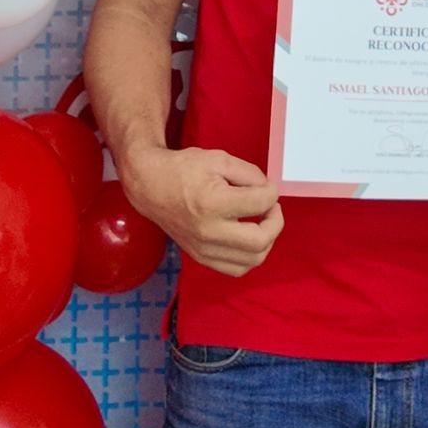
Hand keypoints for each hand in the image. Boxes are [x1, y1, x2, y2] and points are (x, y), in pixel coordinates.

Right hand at [120, 144, 283, 276]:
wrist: (151, 186)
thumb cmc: (184, 169)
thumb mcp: (220, 159)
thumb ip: (250, 173)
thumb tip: (269, 190)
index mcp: (212, 203)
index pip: (261, 204)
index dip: (272, 192)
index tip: (268, 186)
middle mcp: (207, 231)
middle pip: (260, 241)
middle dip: (275, 222)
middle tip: (271, 207)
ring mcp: (203, 248)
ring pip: (252, 260)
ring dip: (266, 240)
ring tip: (261, 222)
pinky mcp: (200, 257)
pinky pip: (236, 268)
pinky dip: (250, 255)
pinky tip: (248, 236)